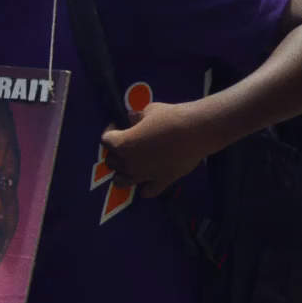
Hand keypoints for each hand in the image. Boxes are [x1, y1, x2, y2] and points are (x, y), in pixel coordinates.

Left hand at [98, 100, 216, 199]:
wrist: (196, 131)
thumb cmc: (171, 117)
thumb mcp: (148, 110)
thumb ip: (136, 117)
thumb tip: (131, 118)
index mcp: (123, 144)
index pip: (105, 140)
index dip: (112, 131)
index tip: (121, 125)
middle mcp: (129, 163)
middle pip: (111, 162)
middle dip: (117, 153)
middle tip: (129, 144)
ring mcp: (143, 176)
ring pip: (120, 182)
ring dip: (124, 173)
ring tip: (134, 164)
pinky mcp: (160, 183)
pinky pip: (145, 192)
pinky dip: (144, 186)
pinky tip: (149, 177)